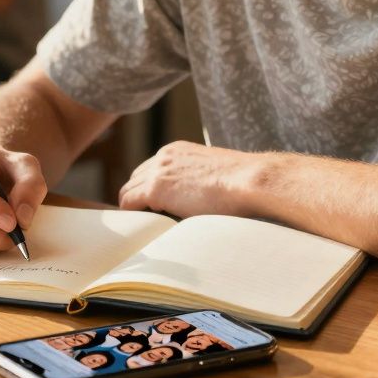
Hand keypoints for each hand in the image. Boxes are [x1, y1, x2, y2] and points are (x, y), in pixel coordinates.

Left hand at [118, 141, 268, 217]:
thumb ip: (197, 180)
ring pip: (129, 190)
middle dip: (137, 196)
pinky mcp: (156, 188)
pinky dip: (130, 215)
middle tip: (142, 217)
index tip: (151, 205)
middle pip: (135, 177)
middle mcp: (164, 156)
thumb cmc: (241, 182)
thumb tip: (195, 199)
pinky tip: (139, 227)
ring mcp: (158, 171)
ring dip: (133, 207)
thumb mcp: (212, 173)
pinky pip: (129, 203)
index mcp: (177, 150)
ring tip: (140, 225)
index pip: (150, 169)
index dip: (148, 188)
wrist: (248, 181)